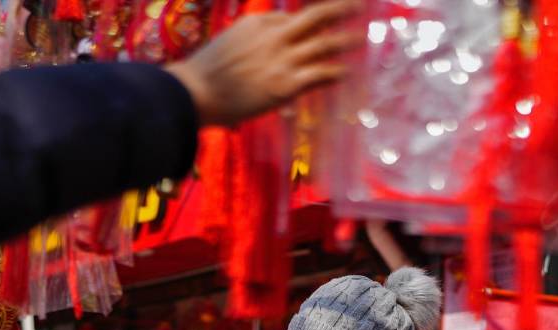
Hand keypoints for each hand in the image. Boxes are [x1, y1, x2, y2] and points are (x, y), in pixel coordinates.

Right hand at [164, 0, 360, 126]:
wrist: (195, 93)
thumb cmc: (205, 74)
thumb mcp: (229, 43)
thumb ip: (251, 40)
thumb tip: (266, 46)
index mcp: (257, 23)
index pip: (290, 18)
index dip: (309, 21)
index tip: (322, 20)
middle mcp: (274, 36)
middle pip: (315, 17)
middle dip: (340, 9)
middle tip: (360, 5)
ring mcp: (282, 60)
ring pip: (323, 44)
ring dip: (345, 40)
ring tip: (362, 37)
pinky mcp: (286, 84)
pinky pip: (319, 74)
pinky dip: (335, 72)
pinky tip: (345, 72)